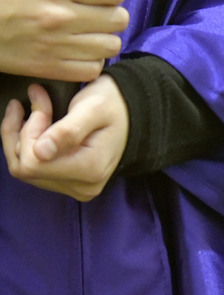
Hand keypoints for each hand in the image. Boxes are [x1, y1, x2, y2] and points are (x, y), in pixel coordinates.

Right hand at [0, 0, 129, 81]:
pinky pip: (93, 69)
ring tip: (91, 33)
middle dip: (112, 14)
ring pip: (110, 46)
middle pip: (119, 19)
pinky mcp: (50, 68)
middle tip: (98, 14)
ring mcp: (57, 44)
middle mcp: (61, 16)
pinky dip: (91, 62)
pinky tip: (80, 52)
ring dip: (105, 39)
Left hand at [2, 78, 128, 200]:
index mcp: (90, 169)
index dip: (28, 132)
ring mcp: (77, 189)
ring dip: (23, 139)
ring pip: (24, 170)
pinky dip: (28, 147)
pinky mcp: (71, 186)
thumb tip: (41, 152)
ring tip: (38, 113)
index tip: (40, 106)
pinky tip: (38, 128)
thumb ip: (68, 130)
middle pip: (24, 168)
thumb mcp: (93, 108)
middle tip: (38, 105)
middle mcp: (83, 186)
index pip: (32, 162)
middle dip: (23, 133)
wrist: (131, 114)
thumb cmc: (113, 106)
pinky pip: (34, 171)